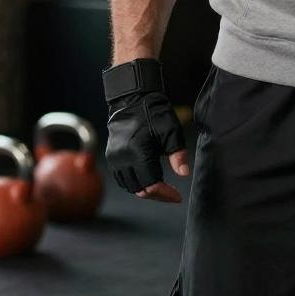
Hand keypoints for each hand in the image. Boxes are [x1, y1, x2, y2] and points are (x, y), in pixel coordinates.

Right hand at [102, 59, 189, 202]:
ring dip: (145, 190)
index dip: (165, 194)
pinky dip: (134, 183)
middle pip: (139, 189)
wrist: (132, 99)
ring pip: (129, 186)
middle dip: (157, 195)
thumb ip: (178, 154)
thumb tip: (184, 174)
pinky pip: (121, 178)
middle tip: (171, 194)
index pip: (151, 185)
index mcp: (137, 152)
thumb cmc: (154, 112)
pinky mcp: (110, 156)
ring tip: (161, 188)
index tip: (178, 196)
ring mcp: (114, 158)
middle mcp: (122, 158)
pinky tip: (147, 179)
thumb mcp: (171, 131)